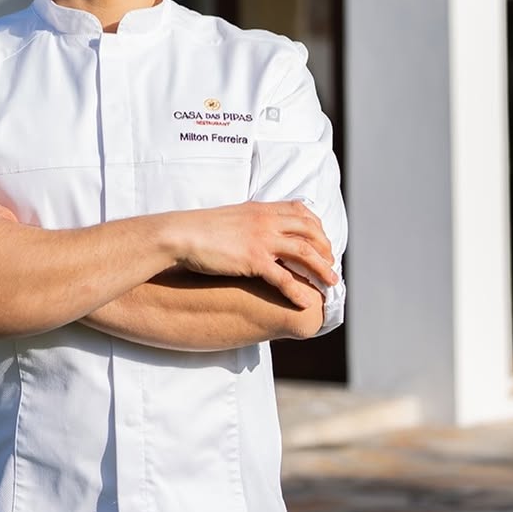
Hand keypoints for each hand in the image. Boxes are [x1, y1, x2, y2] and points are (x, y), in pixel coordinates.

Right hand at [172, 200, 336, 309]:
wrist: (180, 234)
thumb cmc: (201, 229)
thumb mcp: (232, 217)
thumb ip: (251, 221)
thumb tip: (259, 232)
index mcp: (260, 209)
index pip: (300, 211)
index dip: (317, 227)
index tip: (323, 241)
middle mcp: (265, 220)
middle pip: (309, 231)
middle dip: (325, 248)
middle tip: (332, 265)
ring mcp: (260, 239)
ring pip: (304, 252)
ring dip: (322, 269)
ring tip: (332, 284)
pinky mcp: (252, 260)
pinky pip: (284, 277)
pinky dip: (298, 291)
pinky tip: (306, 302)